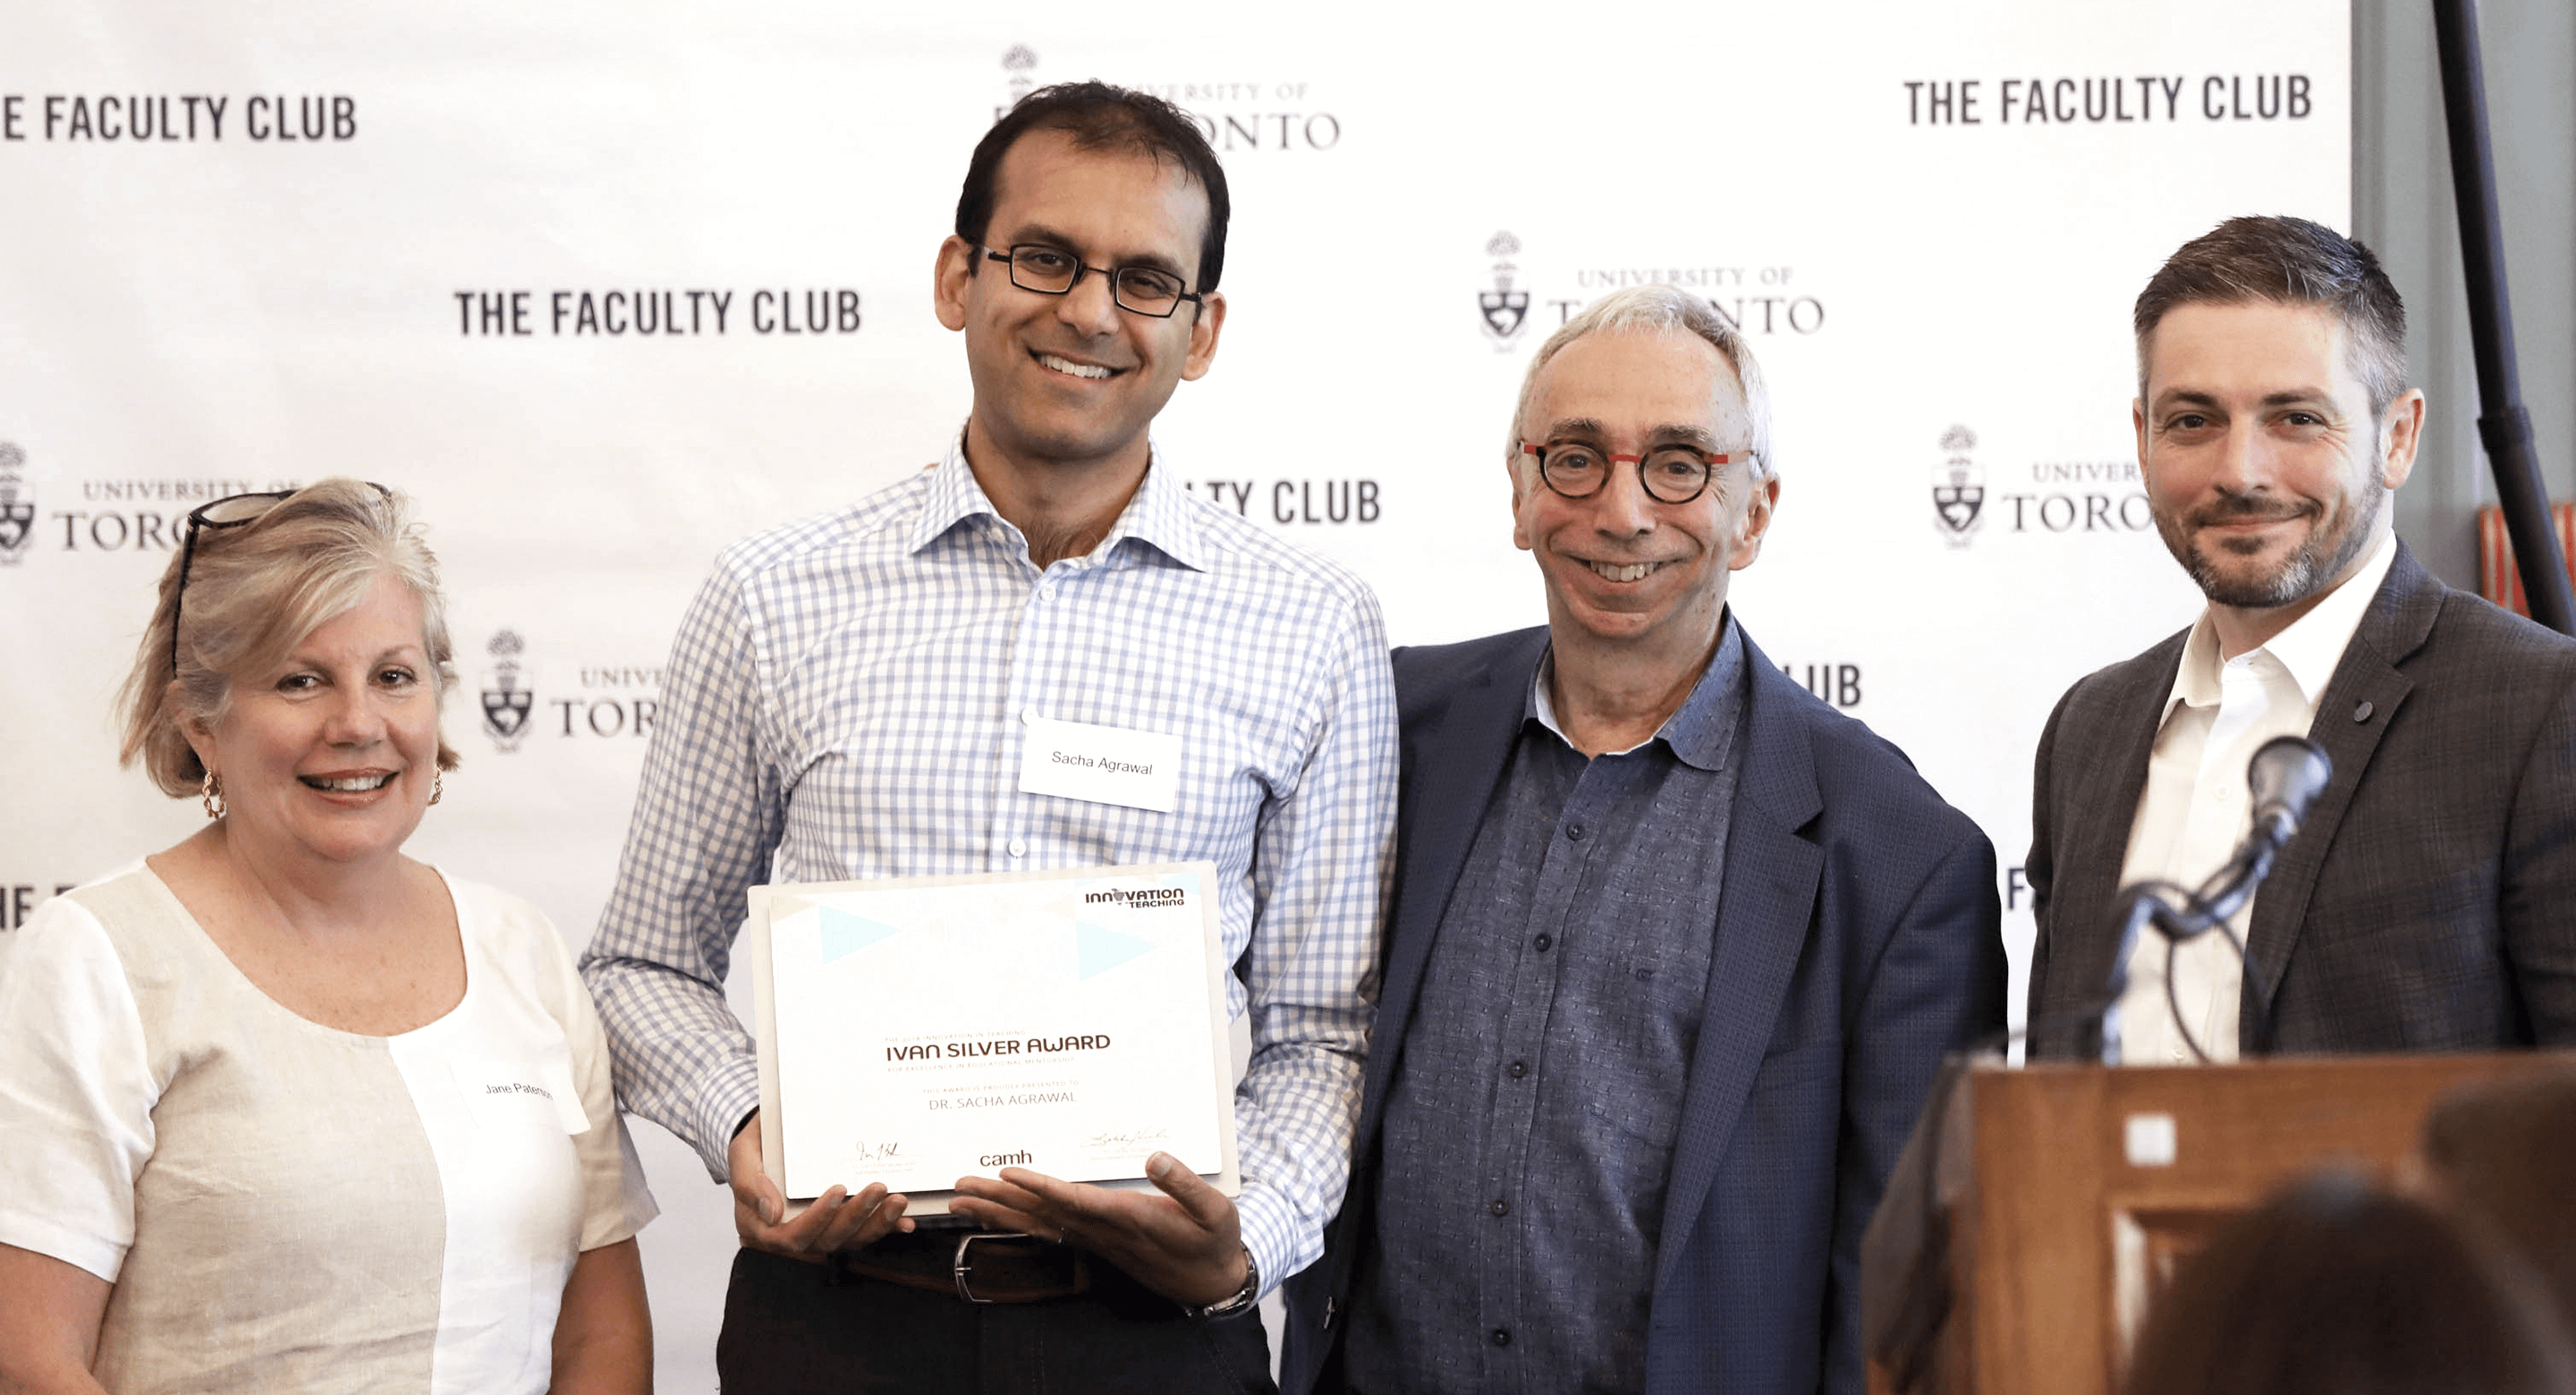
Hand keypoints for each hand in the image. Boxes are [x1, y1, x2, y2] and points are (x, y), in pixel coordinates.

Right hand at [727, 1111, 911, 1261]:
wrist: (767, 1140)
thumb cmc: (754, 1149)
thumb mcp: (742, 1156)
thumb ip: (750, 1184)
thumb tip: (771, 1212)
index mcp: (763, 1228)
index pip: (793, 1235)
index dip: (817, 1217)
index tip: (837, 1190)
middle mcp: (792, 1237)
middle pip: (828, 1239)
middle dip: (857, 1215)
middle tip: (879, 1188)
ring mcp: (818, 1233)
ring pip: (850, 1239)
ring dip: (877, 1223)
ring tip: (898, 1200)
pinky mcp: (838, 1224)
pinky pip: (863, 1232)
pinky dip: (885, 1227)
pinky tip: (905, 1220)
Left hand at [948, 1151, 1248, 1306]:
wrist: (1212, 1281)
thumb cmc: (1213, 1241)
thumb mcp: (1215, 1210)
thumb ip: (1184, 1185)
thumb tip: (1155, 1157)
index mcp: (1130, 1218)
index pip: (1076, 1201)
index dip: (1041, 1187)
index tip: (1009, 1174)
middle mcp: (1104, 1230)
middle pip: (1043, 1214)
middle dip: (999, 1199)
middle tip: (960, 1186)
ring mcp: (1097, 1238)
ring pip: (1039, 1224)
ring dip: (999, 1212)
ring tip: (961, 1200)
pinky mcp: (1096, 1241)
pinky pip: (1049, 1231)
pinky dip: (1018, 1222)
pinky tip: (996, 1216)